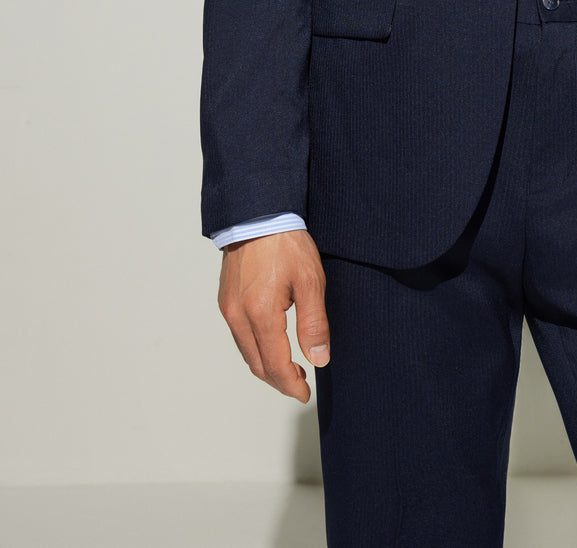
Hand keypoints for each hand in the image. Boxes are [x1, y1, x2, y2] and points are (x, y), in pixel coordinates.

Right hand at [217, 229, 328, 401]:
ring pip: (246, 352)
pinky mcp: (226, 301)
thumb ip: (314, 323)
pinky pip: (240, 336)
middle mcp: (238, 316)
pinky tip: (272, 344)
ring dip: (267, 366)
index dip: (291, 384)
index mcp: (260, 313)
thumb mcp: (310, 281)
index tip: (305, 394)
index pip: (275, 364)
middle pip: (257, 364)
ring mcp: (229, 309)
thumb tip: (319, 358)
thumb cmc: (285, 243)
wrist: (258, 214)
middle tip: (300, 385)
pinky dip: (256, 349)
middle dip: (279, 380)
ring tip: (290, 368)